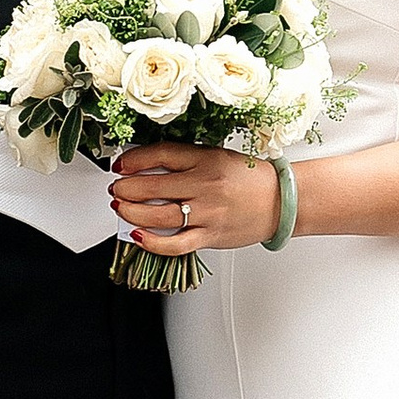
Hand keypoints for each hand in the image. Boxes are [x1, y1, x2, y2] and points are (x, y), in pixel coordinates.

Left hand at [108, 140, 281, 257]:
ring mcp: (207, 213)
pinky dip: (152, 242)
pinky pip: (175, 243)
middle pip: (152, 186)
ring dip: (131, 212)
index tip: (120, 165)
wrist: (282, 201)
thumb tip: (146, 169)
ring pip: (157, 215)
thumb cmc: (249, 179)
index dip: (133, 160)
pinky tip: (138, 235)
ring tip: (120, 208)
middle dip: (125, 188)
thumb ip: (185, 161)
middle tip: (116, 189)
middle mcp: (205, 185)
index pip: (159, 155)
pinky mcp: (210, 236)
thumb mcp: (216, 157)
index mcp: (205, 159)